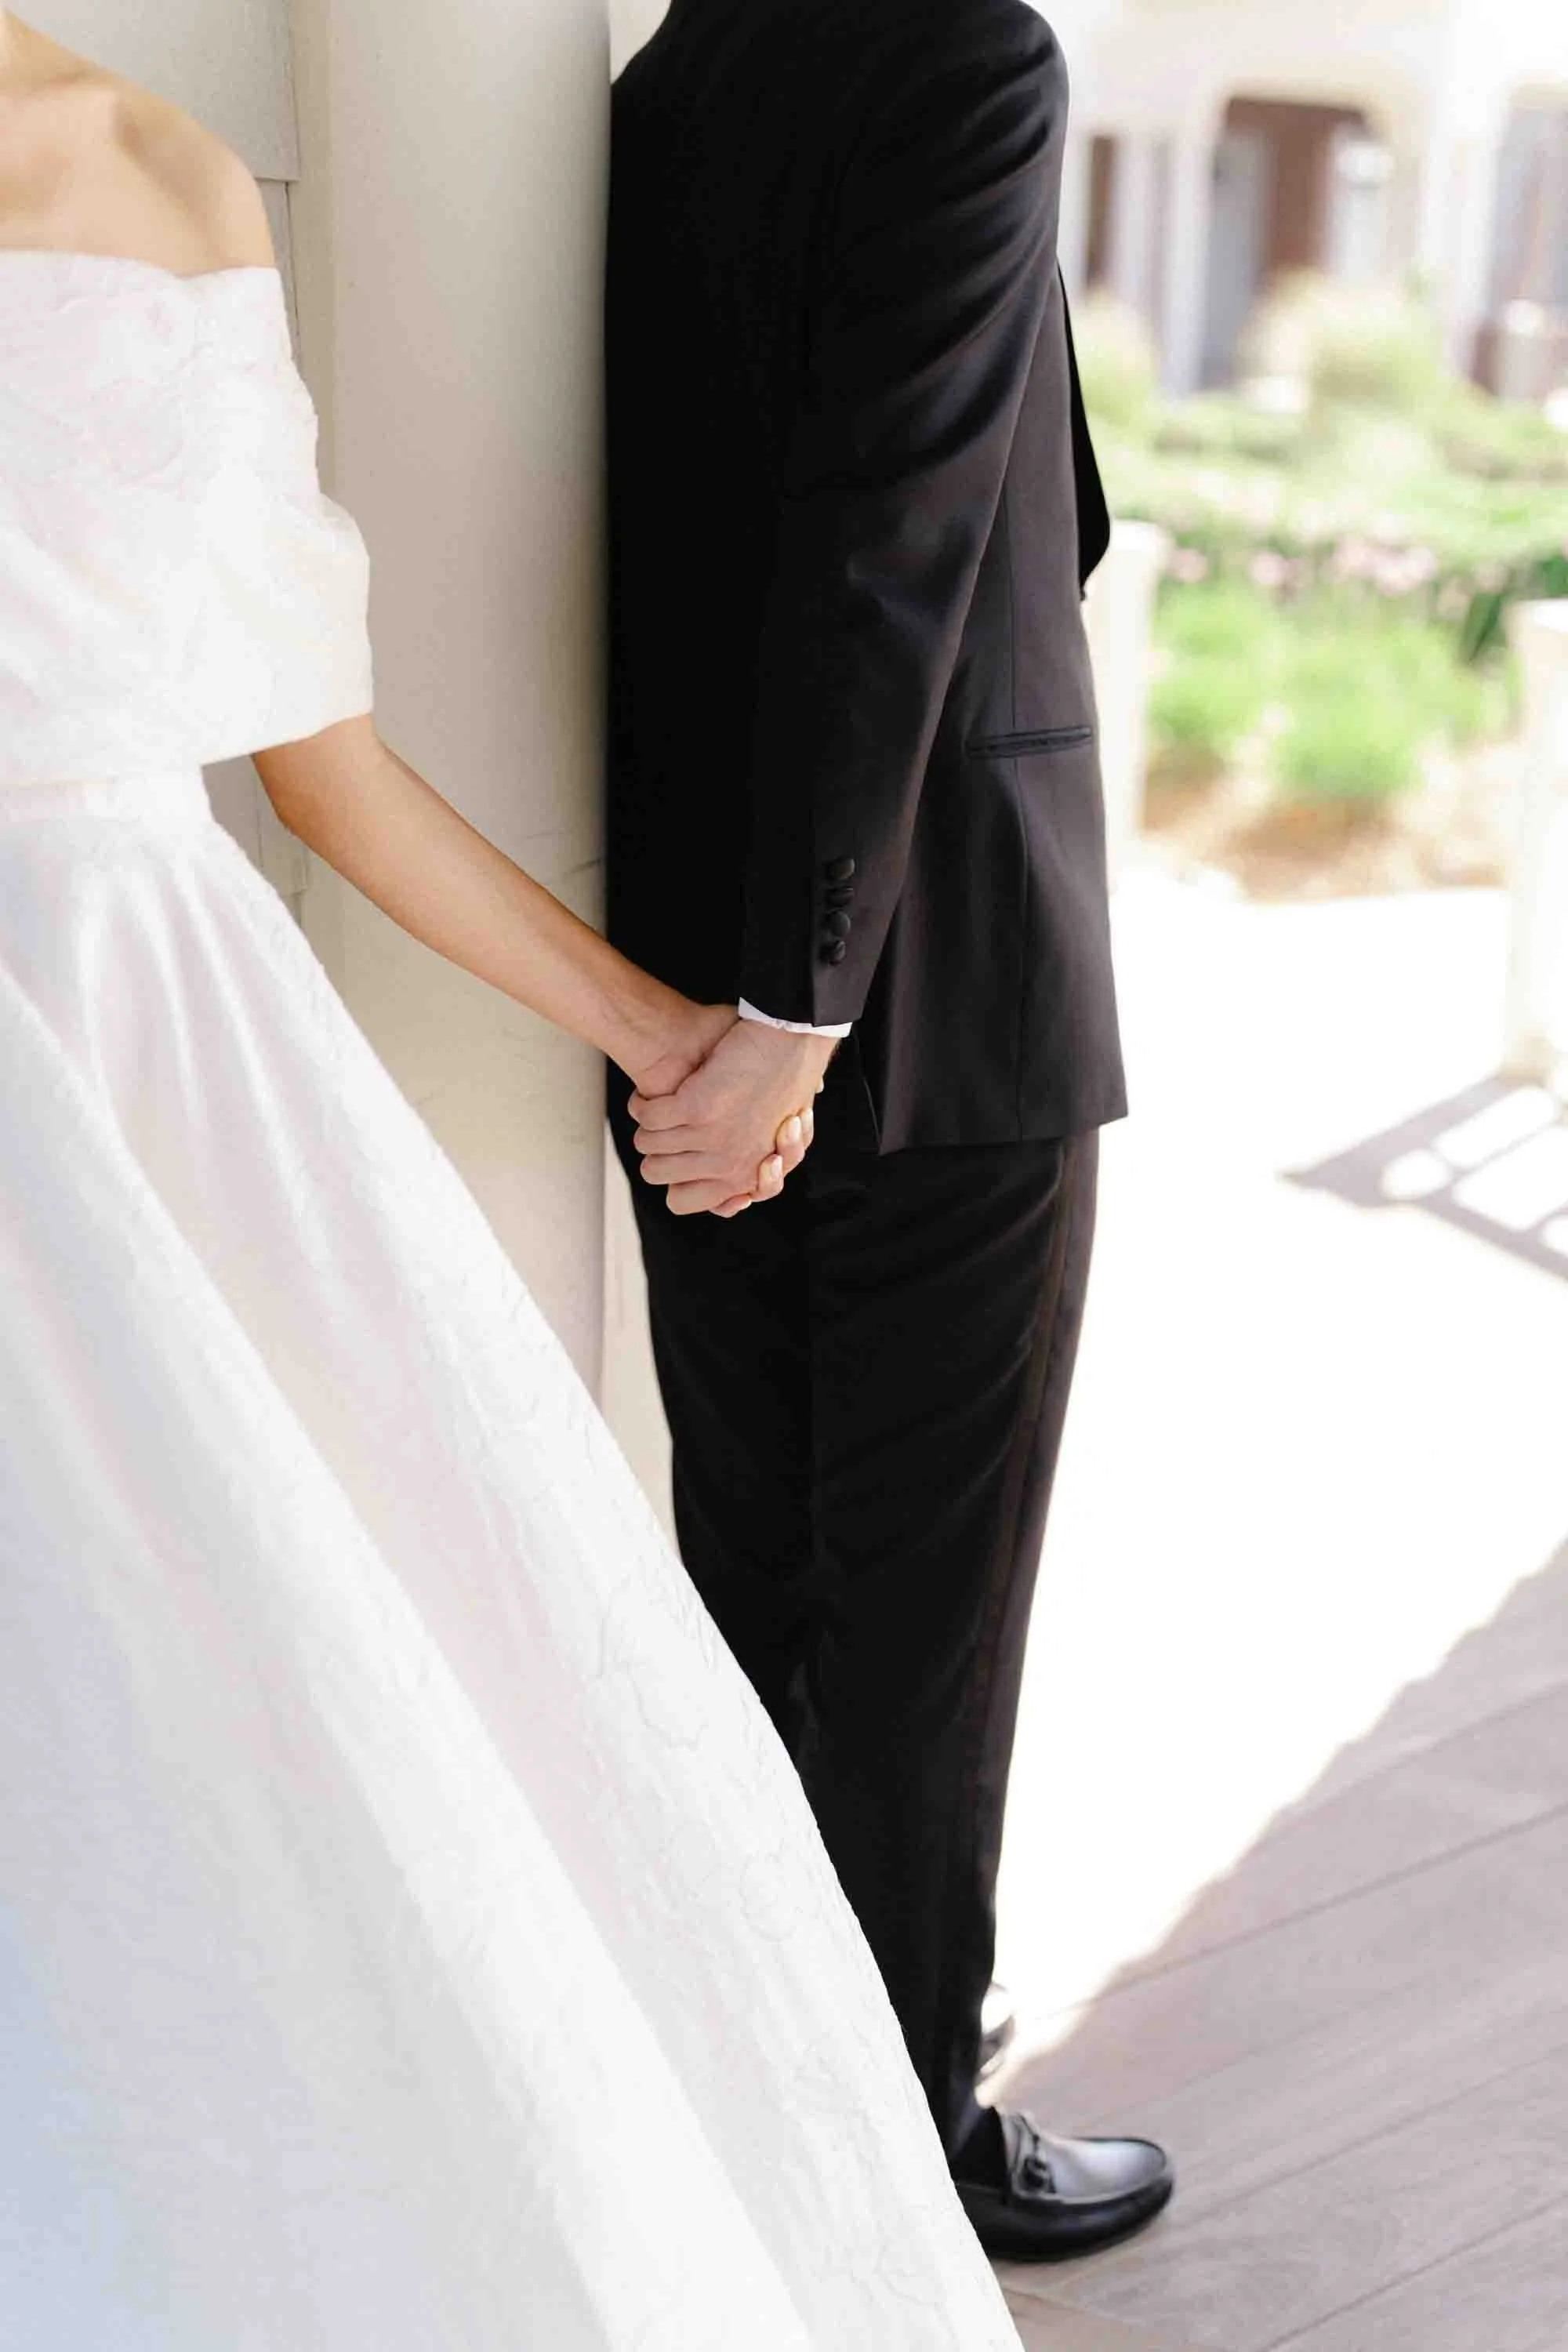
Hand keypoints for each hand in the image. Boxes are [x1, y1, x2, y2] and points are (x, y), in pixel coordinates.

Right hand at [630, 1020, 835, 1216]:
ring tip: (664, 1108)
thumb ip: (759, 1175)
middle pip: (656, 1173)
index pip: (684, 1201)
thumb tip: (738, 1199)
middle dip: (657, 1151)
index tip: (687, 1166)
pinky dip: (644, 1103)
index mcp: (746, 1175)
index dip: (677, 1182)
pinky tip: (658, 1093)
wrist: (790, 1043)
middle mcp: (727, 1163)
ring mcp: (710, 1137)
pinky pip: (648, 1116)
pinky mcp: (696, 1107)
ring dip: (649, 1125)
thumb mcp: (782, 1144)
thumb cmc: (788, 1086)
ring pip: (646, 1143)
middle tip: (673, 1130)